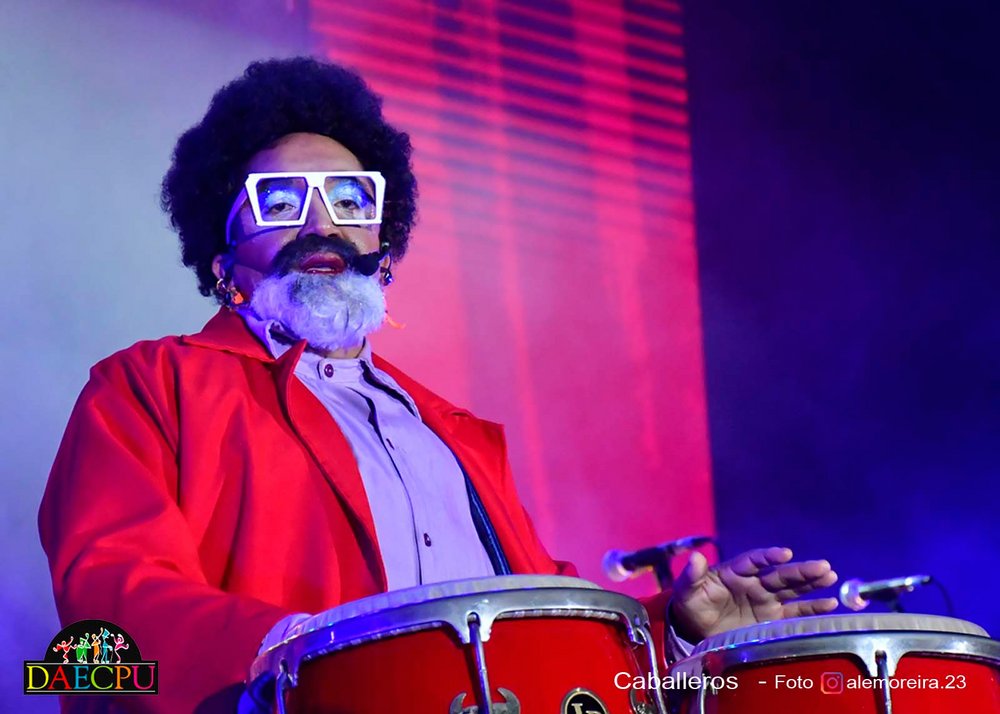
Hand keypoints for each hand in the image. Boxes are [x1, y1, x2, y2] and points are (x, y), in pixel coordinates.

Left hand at [670, 546, 837, 641]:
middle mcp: (755, 584)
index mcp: (735, 572)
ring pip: (793, 590)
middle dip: (801, 570)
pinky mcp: (772, 619)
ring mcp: (766, 601)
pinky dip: (813, 609)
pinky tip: (831, 604)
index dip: (769, 556)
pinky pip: (795, 613)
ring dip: (812, 583)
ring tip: (830, 576)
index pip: (755, 561)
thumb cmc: (692, 605)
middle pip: (781, 574)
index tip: (785, 554)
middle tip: (823, 566)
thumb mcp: (687, 591)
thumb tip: (696, 557)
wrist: (696, 629)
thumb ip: (692, 576)